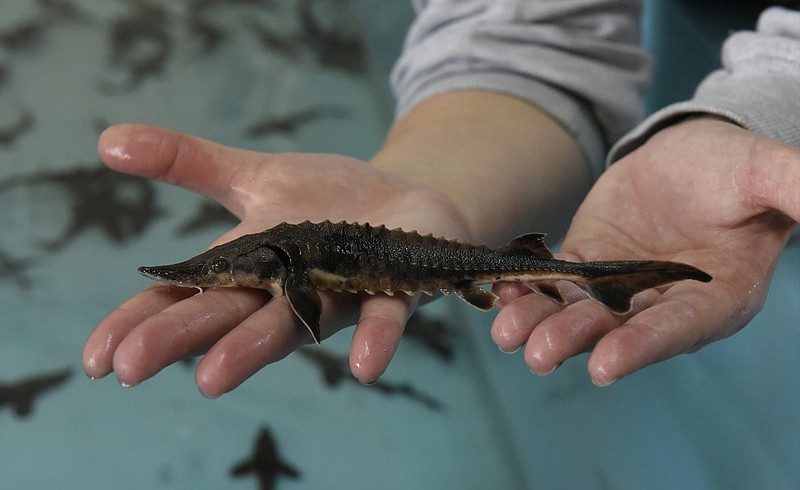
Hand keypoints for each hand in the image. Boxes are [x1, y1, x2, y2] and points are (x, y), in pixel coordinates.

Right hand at [82, 124, 469, 394]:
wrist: (405, 202)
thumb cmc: (326, 201)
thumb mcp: (253, 174)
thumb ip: (188, 162)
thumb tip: (107, 142)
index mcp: (247, 267)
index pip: (183, 299)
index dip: (140, 324)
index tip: (95, 359)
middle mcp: (286, 292)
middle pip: (227, 316)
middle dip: (180, 339)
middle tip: (129, 368)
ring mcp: (339, 293)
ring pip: (293, 325)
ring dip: (252, 350)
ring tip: (212, 378)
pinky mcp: (394, 286)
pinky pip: (384, 316)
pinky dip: (375, 339)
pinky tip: (365, 367)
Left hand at [491, 117, 799, 384]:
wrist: (692, 154)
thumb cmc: (735, 168)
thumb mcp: (766, 173)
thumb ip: (792, 189)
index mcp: (715, 297)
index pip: (679, 328)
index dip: (643, 346)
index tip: (605, 363)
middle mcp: (662, 303)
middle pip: (616, 329)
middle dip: (576, 340)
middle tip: (537, 353)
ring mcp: (619, 286)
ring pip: (577, 311)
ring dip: (541, 323)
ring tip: (506, 332)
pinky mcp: (587, 263)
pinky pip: (556, 281)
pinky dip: (529, 288)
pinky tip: (501, 290)